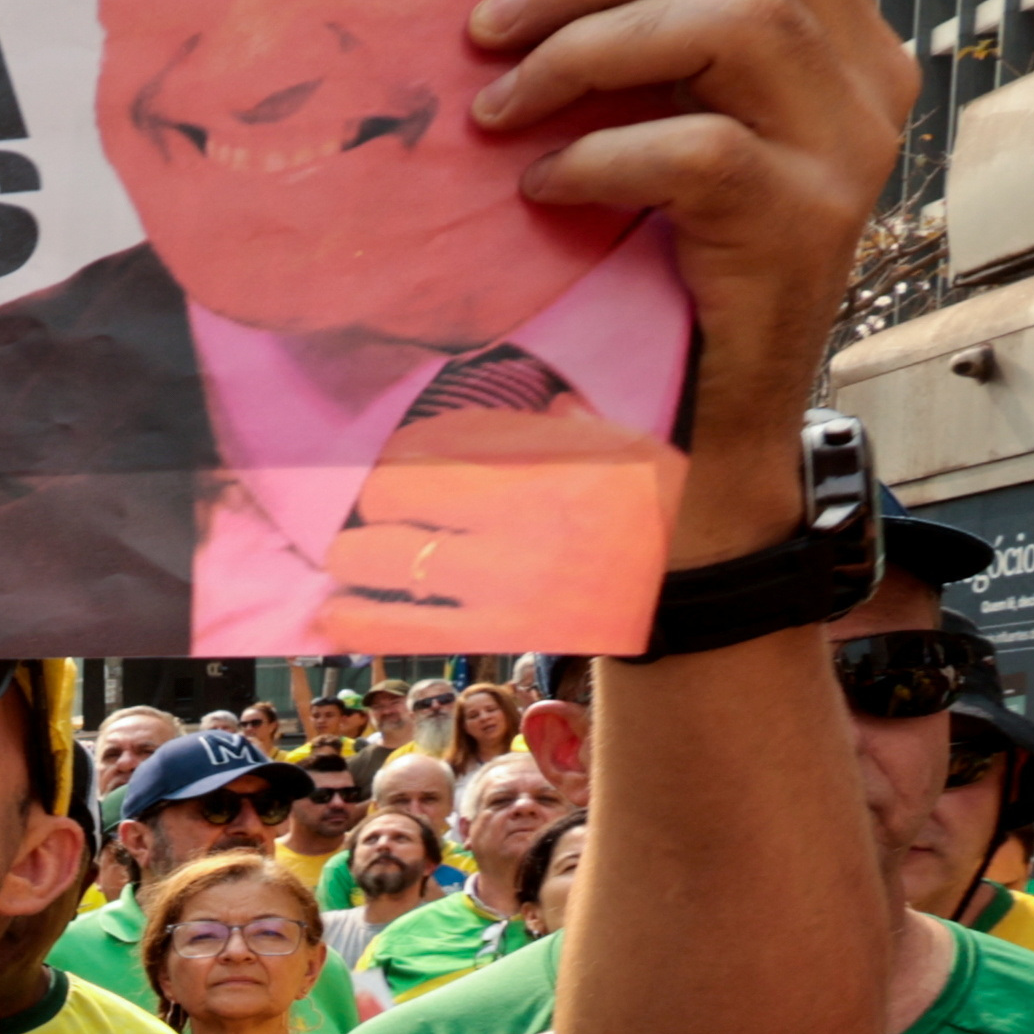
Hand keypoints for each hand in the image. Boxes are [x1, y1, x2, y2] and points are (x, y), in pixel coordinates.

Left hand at [306, 404, 676, 654]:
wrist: (702, 579)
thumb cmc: (647, 500)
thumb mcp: (617, 440)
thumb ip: (555, 418)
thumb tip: (524, 401)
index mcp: (540, 456)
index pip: (426, 445)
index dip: (396, 456)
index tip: (391, 462)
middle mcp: (521, 515)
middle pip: (390, 499)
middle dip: (367, 506)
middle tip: (365, 514)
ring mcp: (509, 580)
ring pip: (387, 564)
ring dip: (352, 560)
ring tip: (345, 559)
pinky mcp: (504, 632)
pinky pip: (408, 629)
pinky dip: (358, 623)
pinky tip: (331, 615)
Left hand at [462, 0, 912, 537]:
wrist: (708, 414)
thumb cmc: (667, 253)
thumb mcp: (677, 113)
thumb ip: (661, 34)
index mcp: (850, 35)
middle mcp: (875, 79)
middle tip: (497, 25)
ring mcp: (852, 153)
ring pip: (742, 18)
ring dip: (591, 47)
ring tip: (504, 103)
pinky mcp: (805, 228)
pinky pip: (701, 149)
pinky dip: (601, 154)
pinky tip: (546, 186)